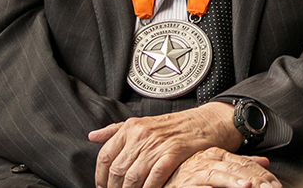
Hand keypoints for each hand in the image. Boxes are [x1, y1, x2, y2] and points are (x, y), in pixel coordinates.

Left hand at [89, 102, 243, 187]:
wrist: (209, 121)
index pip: (105, 156)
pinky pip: (153, 179)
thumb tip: (93, 137)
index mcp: (131, 127)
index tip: (103, 187)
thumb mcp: (144, 122)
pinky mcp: (173, 153)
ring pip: (133, 177)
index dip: (100, 177)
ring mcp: (157, 144)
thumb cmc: (178, 125)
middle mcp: (141, 134)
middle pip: (117, 170)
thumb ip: (116, 130)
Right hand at [164, 148, 279, 187]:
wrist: (160, 177)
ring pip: (218, 176)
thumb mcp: (216, 166)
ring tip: (247, 186)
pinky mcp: (182, 186)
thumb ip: (240, 163)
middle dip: (254, 179)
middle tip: (269, 187)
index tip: (275, 184)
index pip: (245, 163)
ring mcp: (195, 174)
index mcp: (217, 154)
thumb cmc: (188, 173)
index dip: (262, 174)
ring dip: (233, 181)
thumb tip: (265, 162)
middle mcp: (207, 161)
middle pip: (236, 168)